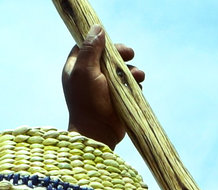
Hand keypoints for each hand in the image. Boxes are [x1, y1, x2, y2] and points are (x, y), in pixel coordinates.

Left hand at [63, 28, 141, 147]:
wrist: (98, 133)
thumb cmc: (88, 102)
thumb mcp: (85, 71)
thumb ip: (91, 49)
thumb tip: (98, 28)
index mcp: (77, 68)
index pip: (87, 46)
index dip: (99, 40)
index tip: (110, 39)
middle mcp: (89, 76)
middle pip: (106, 56)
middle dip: (120, 54)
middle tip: (131, 53)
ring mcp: (103, 88)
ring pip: (120, 70)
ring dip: (132, 70)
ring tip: (140, 75)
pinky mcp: (116, 98)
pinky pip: (128, 85)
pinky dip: (134, 83)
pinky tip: (138, 86)